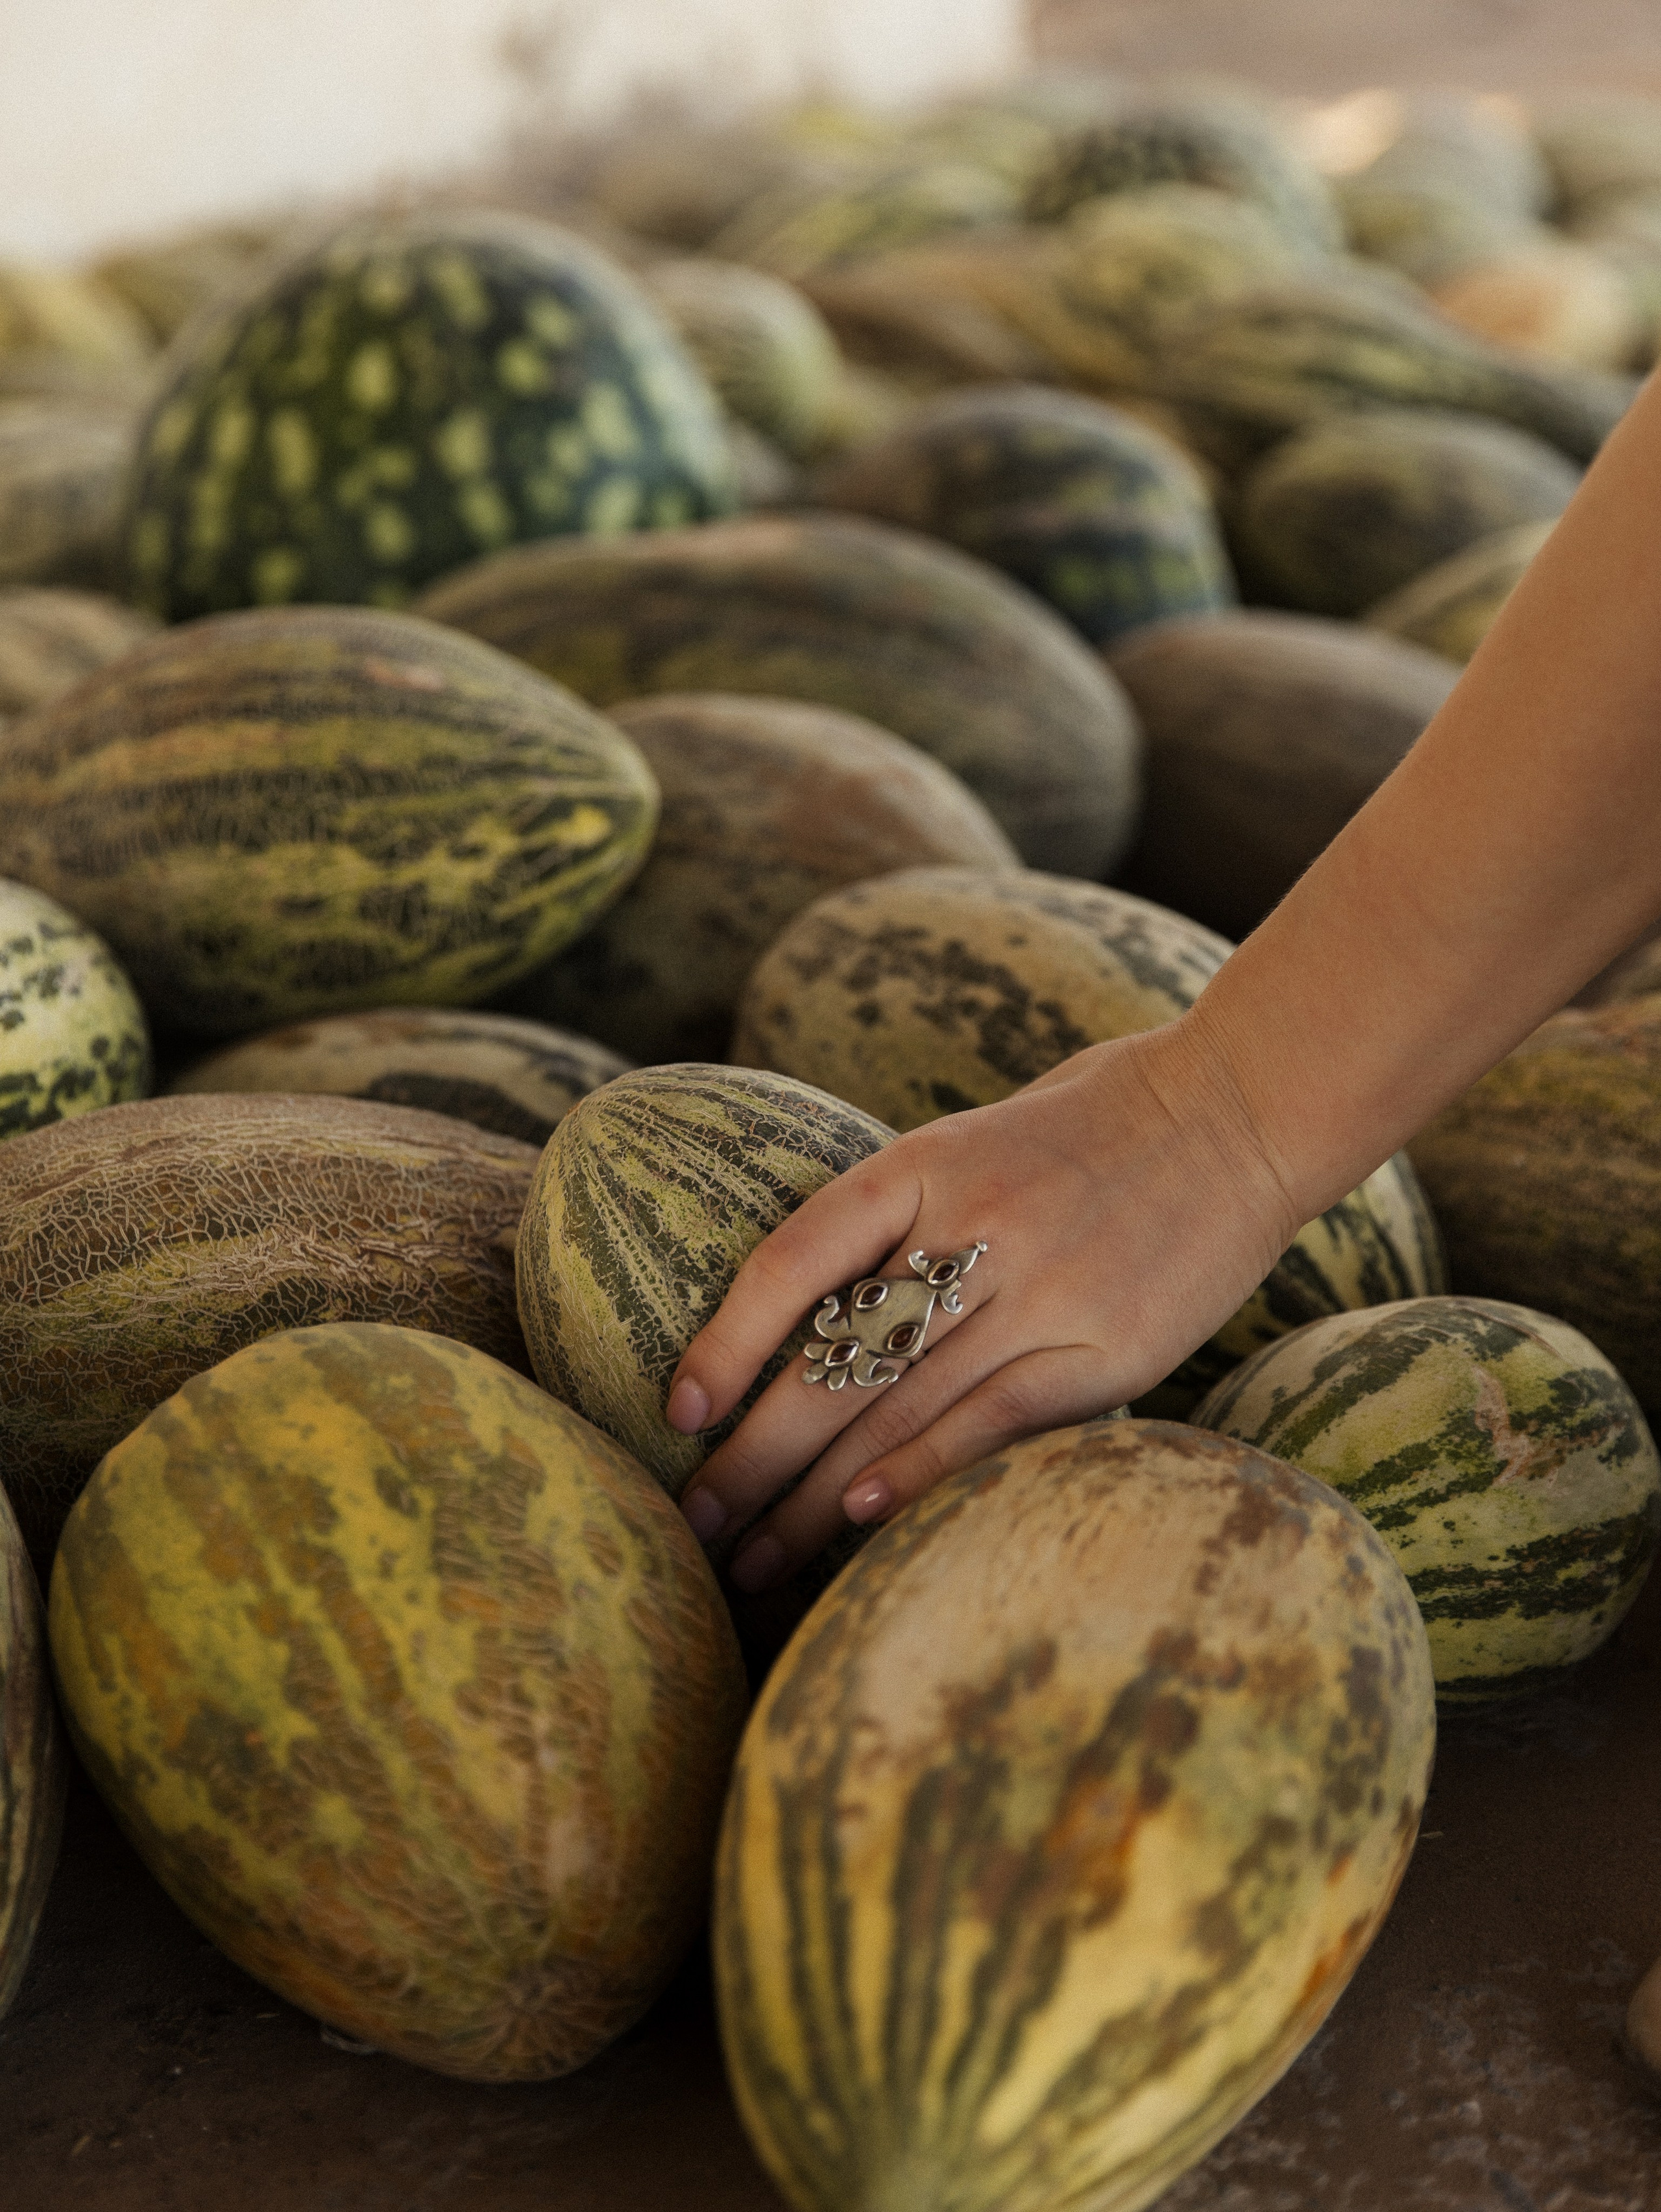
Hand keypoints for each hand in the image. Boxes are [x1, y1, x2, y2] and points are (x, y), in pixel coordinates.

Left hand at [667, 1017, 1298, 1594]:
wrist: (1240, 1108)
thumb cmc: (1094, 1121)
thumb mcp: (975, 1136)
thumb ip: (901, 1216)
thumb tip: (813, 1313)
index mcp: (923, 1165)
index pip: (793, 1260)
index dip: (726, 1341)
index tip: (678, 1413)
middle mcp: (973, 1227)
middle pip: (834, 1359)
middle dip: (753, 1456)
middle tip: (694, 1526)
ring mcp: (1042, 1291)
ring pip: (902, 1407)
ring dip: (816, 1497)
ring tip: (755, 1561)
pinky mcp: (1108, 1350)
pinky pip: (993, 1422)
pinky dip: (920, 1474)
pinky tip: (861, 1523)